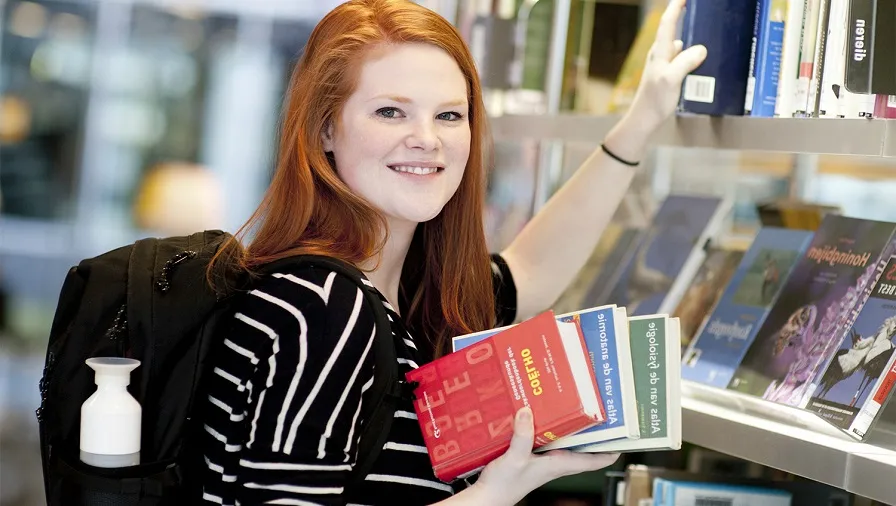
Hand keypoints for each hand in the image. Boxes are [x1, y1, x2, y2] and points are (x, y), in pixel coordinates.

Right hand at [470, 407, 619, 505]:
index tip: (624, 435)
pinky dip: (547, 427)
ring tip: (574, 405)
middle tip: (600, 409)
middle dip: (593, 431)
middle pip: (583, 447)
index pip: (595, 460)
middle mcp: (555, 461)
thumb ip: (523, 435)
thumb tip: (529, 411)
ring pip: (565, 441)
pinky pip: (546, 439)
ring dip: (571, 426)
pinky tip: (539, 414)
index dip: (611, 449)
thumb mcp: (514, 458)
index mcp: (559, 464)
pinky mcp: (530, 455)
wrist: (487, 496)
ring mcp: (544, 459)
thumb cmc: (504, 485)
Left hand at [625, 0, 707, 132]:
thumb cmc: (655, 101)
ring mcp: (663, 65)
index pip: (668, 23)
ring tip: (708, 35)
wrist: (643, 120)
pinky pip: (682, 59)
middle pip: (674, 31)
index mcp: (660, 52)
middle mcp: (660, 55)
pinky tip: (702, 61)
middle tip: (701, 12)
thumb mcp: (671, 79)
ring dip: (690, 39)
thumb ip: (685, 62)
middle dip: (685, 18)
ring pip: (680, 46)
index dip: (675, 7)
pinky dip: (691, 55)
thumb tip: (701, 49)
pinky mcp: (668, 75)